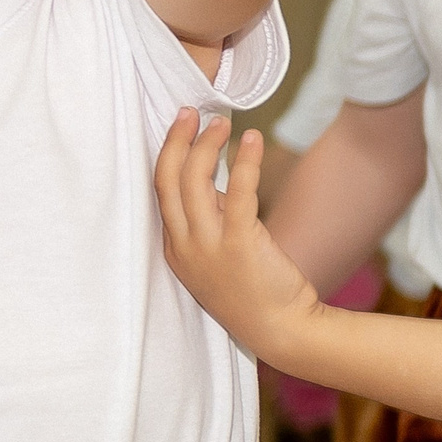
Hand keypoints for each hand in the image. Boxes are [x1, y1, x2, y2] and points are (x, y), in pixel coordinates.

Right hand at [156, 114, 324, 363]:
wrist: (281, 329)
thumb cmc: (254, 293)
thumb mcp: (217, 257)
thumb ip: (210, 222)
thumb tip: (217, 182)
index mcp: (175, 250)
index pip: (160, 192)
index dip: (167, 154)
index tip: (179, 127)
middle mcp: (185, 246)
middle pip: (168, 180)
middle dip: (177, 140)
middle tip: (192, 112)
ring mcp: (209, 246)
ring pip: (196, 180)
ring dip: (208, 145)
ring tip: (224, 122)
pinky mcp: (240, 243)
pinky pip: (239, 191)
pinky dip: (246, 161)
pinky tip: (254, 139)